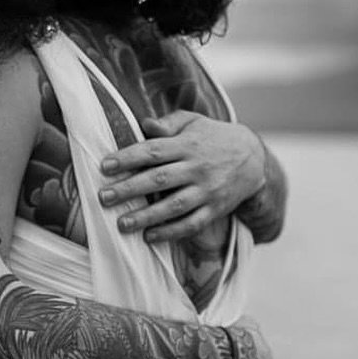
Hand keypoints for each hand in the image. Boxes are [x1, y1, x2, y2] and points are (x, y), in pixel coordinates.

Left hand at [98, 114, 267, 244]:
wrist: (253, 158)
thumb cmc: (212, 137)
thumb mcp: (193, 121)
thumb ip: (168, 123)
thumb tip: (144, 124)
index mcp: (187, 144)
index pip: (153, 150)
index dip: (128, 158)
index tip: (105, 166)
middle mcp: (197, 168)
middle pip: (159, 179)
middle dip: (130, 189)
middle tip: (104, 198)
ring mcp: (207, 190)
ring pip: (174, 205)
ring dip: (147, 216)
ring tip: (121, 224)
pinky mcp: (215, 209)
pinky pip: (192, 224)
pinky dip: (171, 232)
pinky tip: (149, 237)